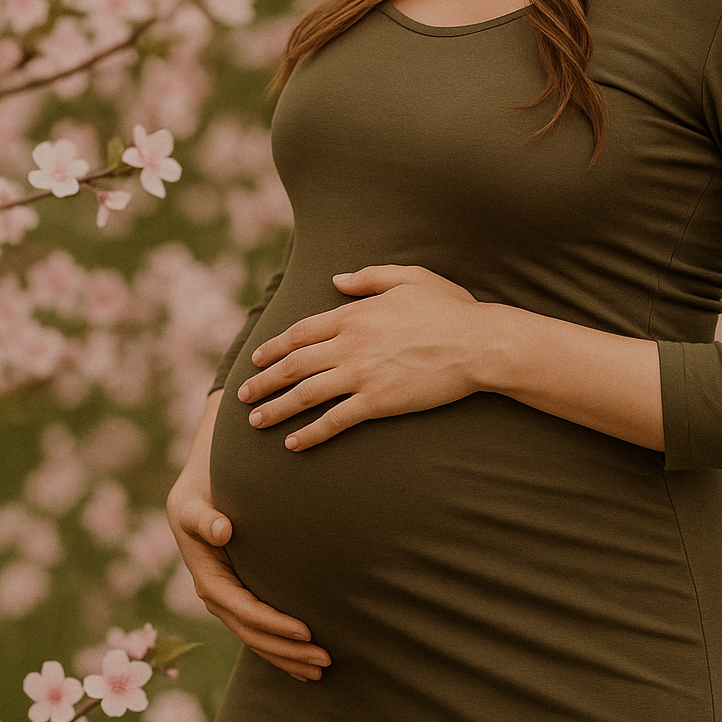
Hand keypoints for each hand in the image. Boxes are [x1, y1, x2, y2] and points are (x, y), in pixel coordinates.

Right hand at [166, 391, 332, 681]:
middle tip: (325, 659)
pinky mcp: (240, 595)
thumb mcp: (192, 502)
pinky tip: (305, 660)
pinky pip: (260, 629)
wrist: (199, 488)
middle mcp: (216, 594)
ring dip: (287, 656)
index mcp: (206, 576)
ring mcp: (228, 598)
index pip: (241, 609)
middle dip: (286, 650)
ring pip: (257, 638)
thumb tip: (222, 531)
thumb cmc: (199, 491)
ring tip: (322, 668)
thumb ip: (204, 517)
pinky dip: (282, 647)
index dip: (272, 624)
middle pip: (252, 633)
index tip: (305, 630)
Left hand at [238, 264, 486, 450]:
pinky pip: (335, 421)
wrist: (478, 344)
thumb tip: (336, 280)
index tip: (257, 359)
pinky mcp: (378, 403)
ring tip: (255, 422)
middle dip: (263, 381)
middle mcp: (350, 345)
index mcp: (354, 315)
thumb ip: (369, 277)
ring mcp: (362, 375)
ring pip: (305, 394)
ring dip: (276, 409)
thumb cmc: (450, 309)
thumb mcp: (409, 278)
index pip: (301, 332)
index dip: (274, 347)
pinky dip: (310, 433)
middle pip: (294, 365)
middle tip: (242, 395)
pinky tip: (293, 444)